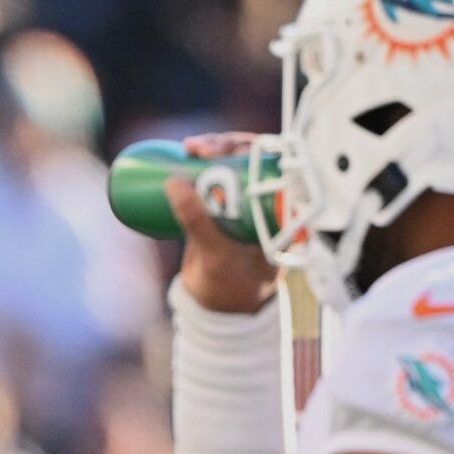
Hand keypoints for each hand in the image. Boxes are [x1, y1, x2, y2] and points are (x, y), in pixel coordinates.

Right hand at [167, 132, 278, 314]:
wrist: (218, 307)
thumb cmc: (231, 286)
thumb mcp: (216, 254)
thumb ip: (197, 222)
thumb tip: (173, 184)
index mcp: (280, 214)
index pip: (273, 169)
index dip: (253, 152)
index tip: (228, 148)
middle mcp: (265, 204)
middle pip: (249, 161)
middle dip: (225, 146)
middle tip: (199, 148)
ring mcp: (242, 204)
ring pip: (229, 165)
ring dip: (210, 150)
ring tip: (189, 148)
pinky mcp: (222, 206)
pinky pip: (213, 177)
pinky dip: (199, 163)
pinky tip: (185, 153)